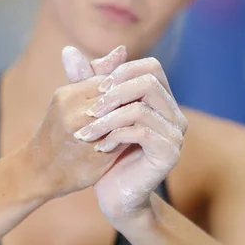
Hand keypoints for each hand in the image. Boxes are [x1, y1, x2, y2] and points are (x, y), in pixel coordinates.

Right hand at [25, 46, 128, 196]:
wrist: (39, 172)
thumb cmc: (57, 132)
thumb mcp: (70, 100)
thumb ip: (96, 75)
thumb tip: (123, 50)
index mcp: (68, 96)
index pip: (109, 82)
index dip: (123, 89)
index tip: (131, 96)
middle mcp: (74, 114)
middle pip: (118, 99)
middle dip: (132, 103)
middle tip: (144, 108)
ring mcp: (86, 136)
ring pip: (122, 119)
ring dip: (133, 119)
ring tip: (141, 121)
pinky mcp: (96, 157)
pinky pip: (122, 140)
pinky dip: (130, 136)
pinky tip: (135, 137)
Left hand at [73, 57, 187, 219]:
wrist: (115, 195)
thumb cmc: (105, 154)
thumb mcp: (94, 113)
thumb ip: (84, 82)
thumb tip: (68, 49)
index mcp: (162, 101)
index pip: (151, 67)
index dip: (122, 71)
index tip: (96, 89)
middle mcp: (175, 114)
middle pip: (149, 81)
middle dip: (113, 93)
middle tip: (89, 111)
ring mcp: (176, 133)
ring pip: (140, 107)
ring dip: (107, 118)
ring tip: (86, 133)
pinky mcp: (169, 152)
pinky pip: (141, 131)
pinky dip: (115, 135)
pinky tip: (100, 147)